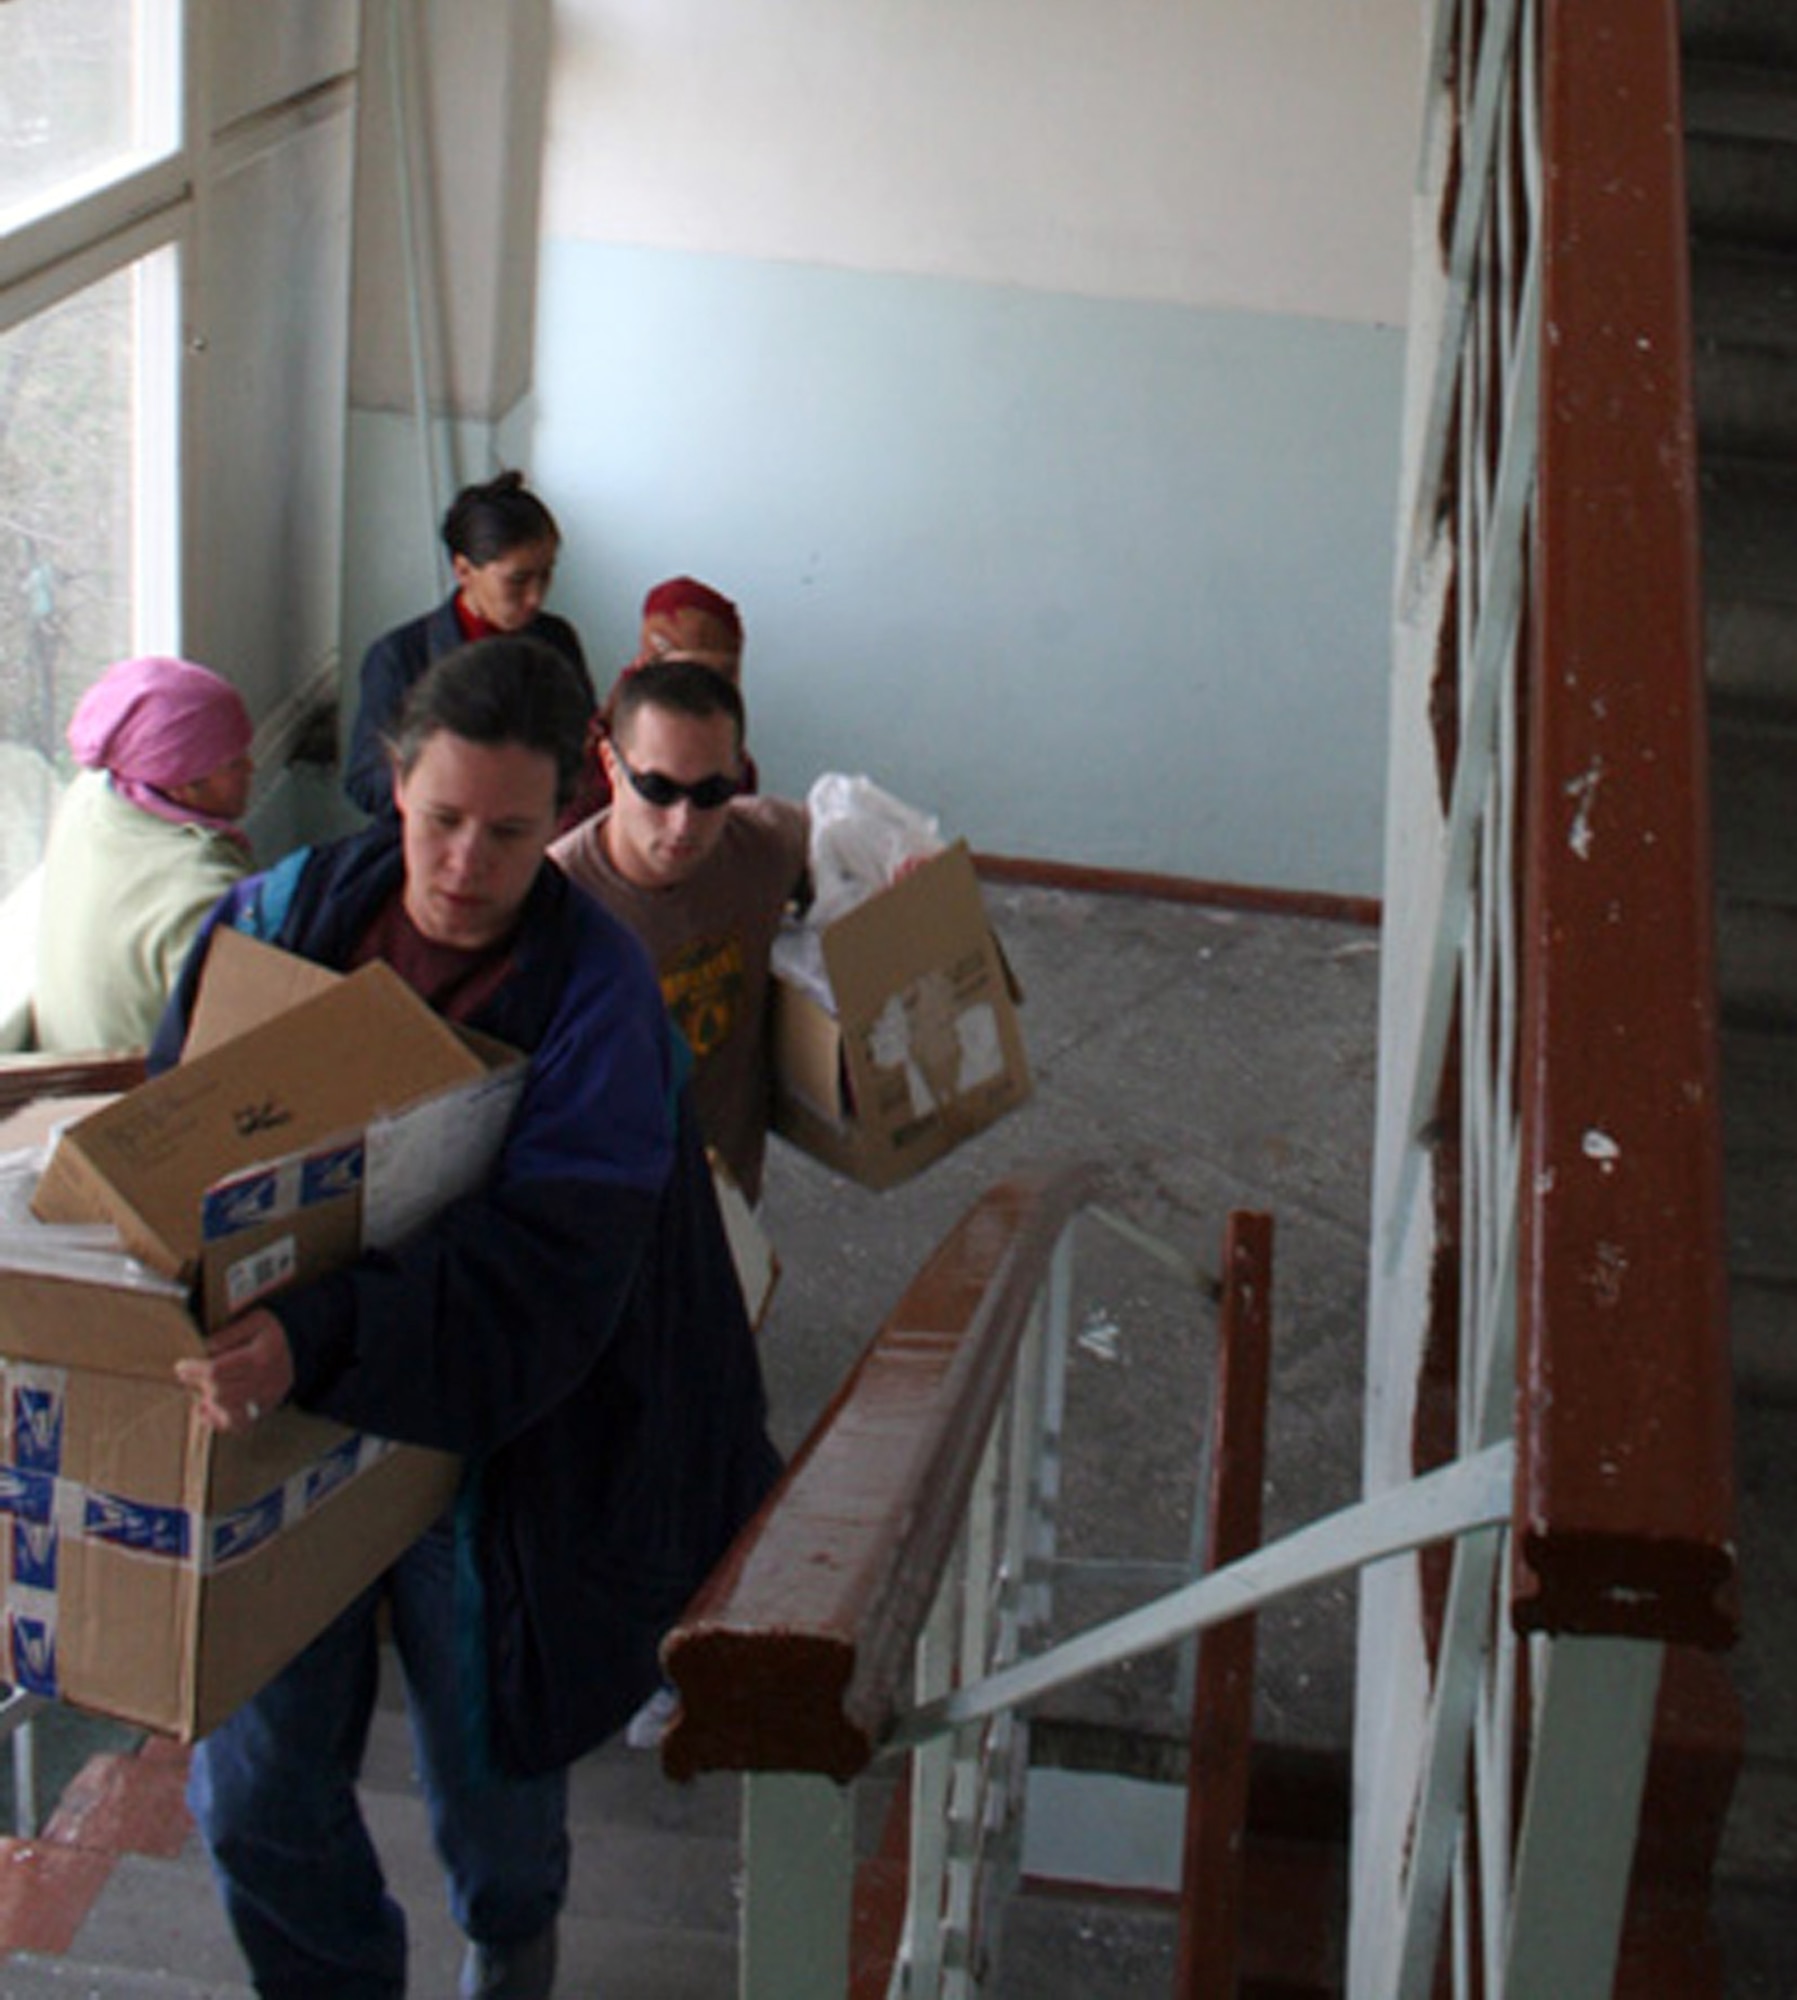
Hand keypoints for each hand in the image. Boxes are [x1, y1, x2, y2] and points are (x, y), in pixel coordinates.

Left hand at [174, 1309, 295, 1432]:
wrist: (302, 1345)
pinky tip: (205, 1411)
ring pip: (229, 1410)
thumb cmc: (273, 1330)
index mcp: (262, 1356)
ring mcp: (268, 1398)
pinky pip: (240, 1424)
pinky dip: (220, 1421)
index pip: (218, 1369)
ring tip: (197, 1392)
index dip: (195, 1370)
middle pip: (222, 1392)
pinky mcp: (266, 1408)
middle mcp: (267, 1381)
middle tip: (186, 1377)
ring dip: (208, 1403)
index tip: (180, 1366)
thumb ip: (229, 1332)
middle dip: (198, 1385)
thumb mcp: (256, 1318)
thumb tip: (203, 1348)